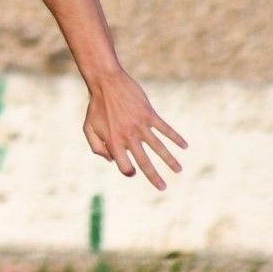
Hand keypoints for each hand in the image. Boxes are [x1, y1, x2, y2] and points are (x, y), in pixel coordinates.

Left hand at [83, 71, 186, 189]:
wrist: (106, 83)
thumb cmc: (96, 107)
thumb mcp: (88, 129)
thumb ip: (96, 147)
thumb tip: (111, 161)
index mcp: (113, 142)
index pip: (125, 166)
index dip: (128, 171)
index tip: (133, 171)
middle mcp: (128, 137)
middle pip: (144, 162)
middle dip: (154, 177)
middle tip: (163, 188)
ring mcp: (140, 125)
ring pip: (159, 147)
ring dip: (170, 160)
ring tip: (179, 171)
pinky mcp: (149, 114)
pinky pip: (165, 129)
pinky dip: (176, 138)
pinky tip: (184, 146)